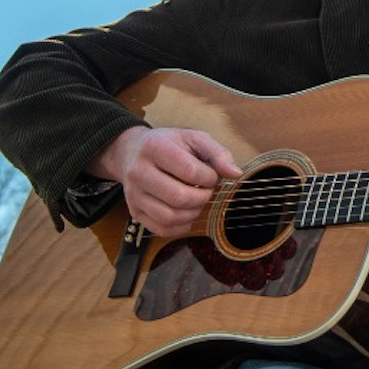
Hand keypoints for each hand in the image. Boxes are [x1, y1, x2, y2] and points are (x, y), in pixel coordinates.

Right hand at [101, 125, 242, 238]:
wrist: (132, 152)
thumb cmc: (169, 144)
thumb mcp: (194, 139)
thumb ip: (218, 153)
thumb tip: (236, 174)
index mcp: (155, 148)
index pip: (189, 171)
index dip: (209, 178)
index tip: (212, 176)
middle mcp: (139, 172)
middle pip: (179, 198)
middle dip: (202, 198)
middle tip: (207, 191)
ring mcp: (134, 195)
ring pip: (169, 217)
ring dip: (193, 214)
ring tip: (197, 201)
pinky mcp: (134, 212)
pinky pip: (161, 229)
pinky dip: (180, 227)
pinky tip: (187, 215)